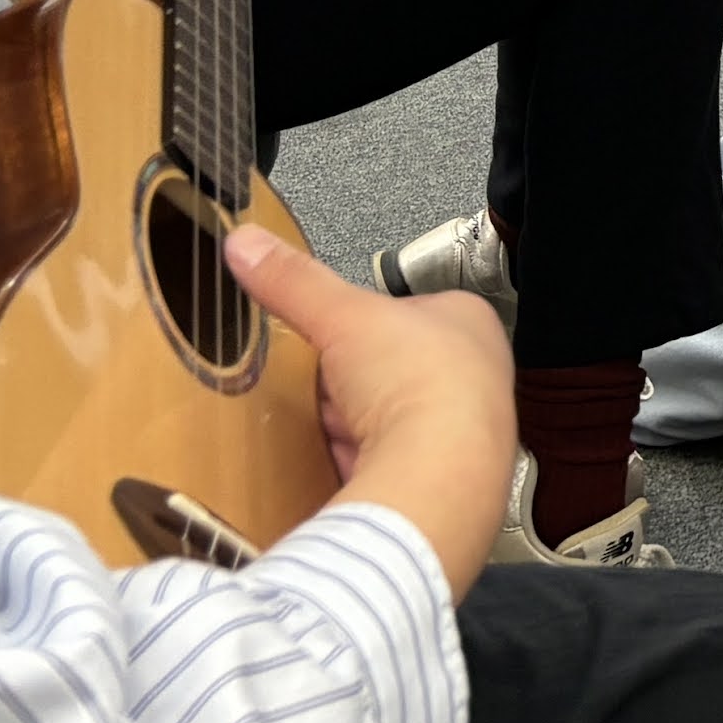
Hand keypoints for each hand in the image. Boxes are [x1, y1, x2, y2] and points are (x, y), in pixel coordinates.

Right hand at [224, 224, 514, 598]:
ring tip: (324, 427)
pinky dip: (356, 465)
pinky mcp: (437, 480)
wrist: (439, 480)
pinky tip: (335, 467)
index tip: (328, 330)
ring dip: (353, 426)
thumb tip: (247, 242)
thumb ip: (294, 280)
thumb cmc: (419, 385)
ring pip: (388, 420)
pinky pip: (384, 466)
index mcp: (467, 321)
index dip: (360, 321)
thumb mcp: (343, 316)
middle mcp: (475, 375)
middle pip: (393, 369)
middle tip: (319, 382)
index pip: (405, 308)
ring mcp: (460, 433)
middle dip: (352, 380)